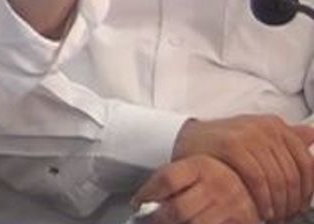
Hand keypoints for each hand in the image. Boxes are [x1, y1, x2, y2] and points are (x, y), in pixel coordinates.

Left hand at [134, 155, 259, 223]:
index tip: (136, 204)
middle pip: (178, 209)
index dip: (147, 194)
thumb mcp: (190, 170)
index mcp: (200, 166)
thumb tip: (142, 204)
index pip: (167, 180)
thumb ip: (168, 182)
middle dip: (155, 219)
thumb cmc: (210, 177)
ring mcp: (231, 206)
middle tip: (145, 220)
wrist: (248, 183)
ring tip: (164, 222)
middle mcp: (217, 186)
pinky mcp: (243, 221)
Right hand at [173, 116, 313, 220]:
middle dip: (292, 200)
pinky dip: (262, 197)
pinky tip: (261, 208)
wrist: (188, 139)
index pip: (307, 162)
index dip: (308, 189)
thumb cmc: (225, 142)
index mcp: (277, 126)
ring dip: (278, 203)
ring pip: (277, 177)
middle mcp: (266, 128)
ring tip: (274, 214)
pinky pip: (257, 178)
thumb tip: (313, 136)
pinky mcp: (232, 145)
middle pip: (293, 173)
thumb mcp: (258, 136)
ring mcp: (249, 135)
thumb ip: (286, 137)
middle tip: (287, 214)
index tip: (301, 204)